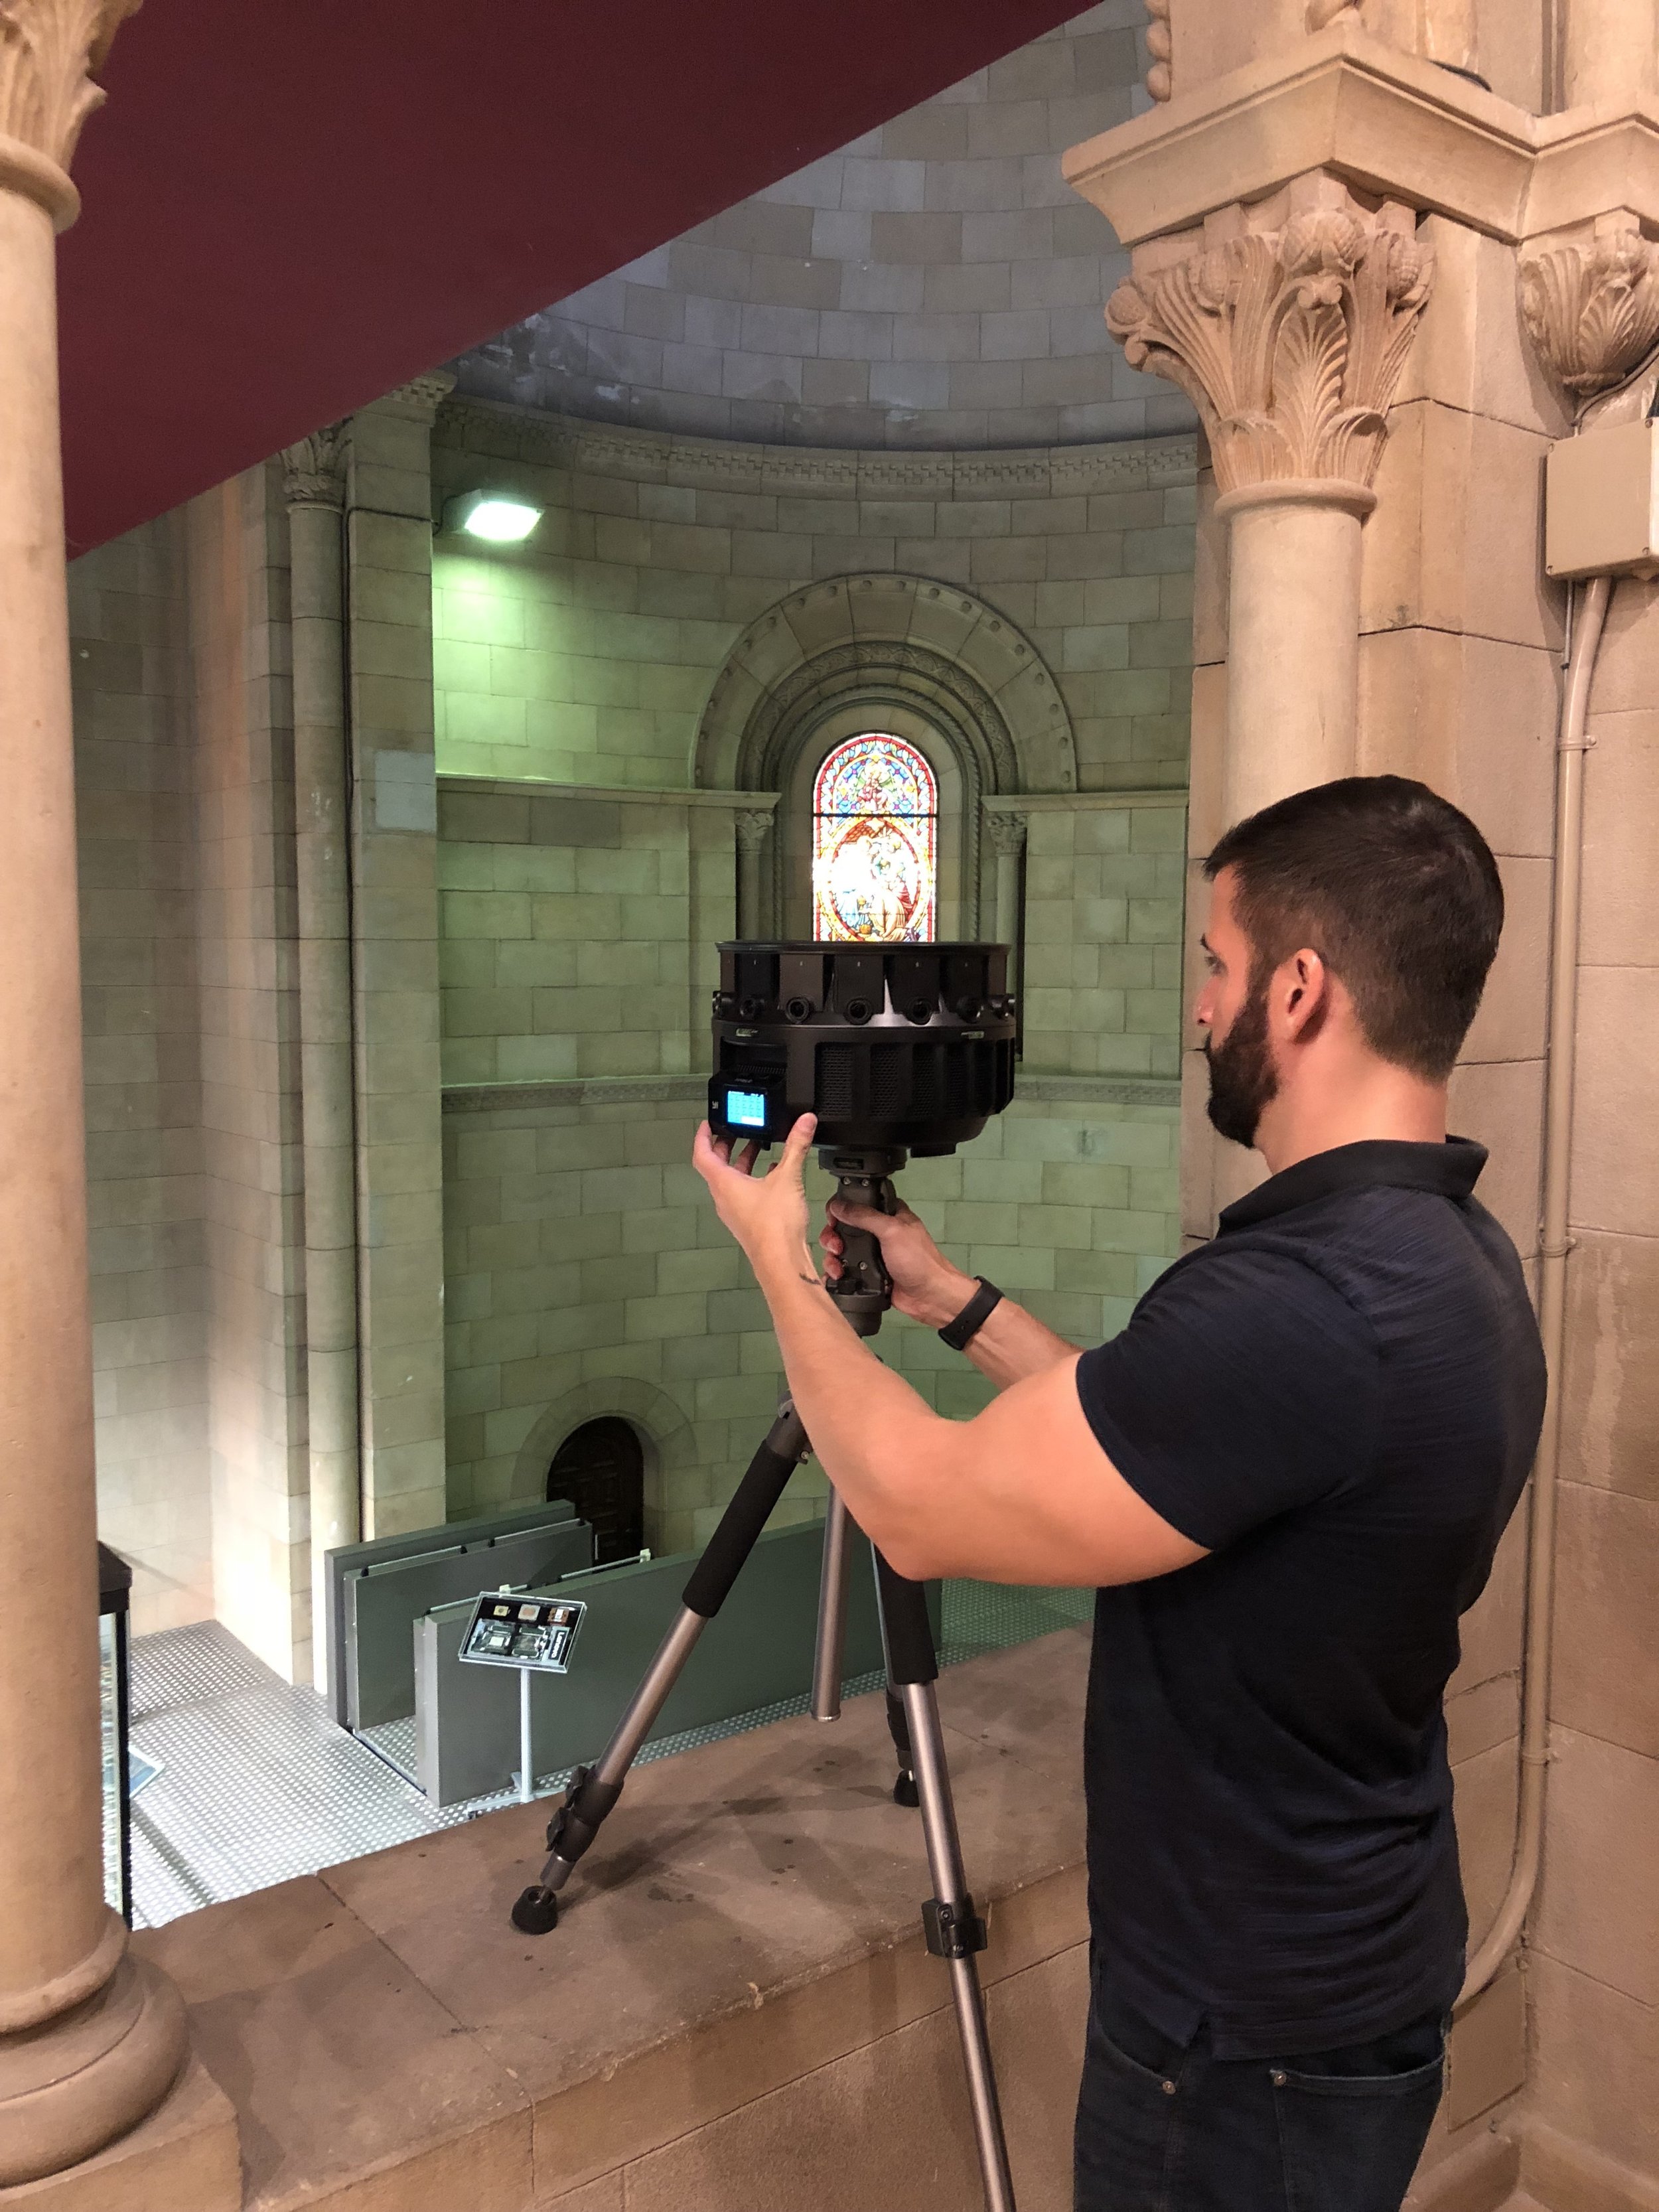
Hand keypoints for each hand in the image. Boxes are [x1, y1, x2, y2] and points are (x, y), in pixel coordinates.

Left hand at [692, 1113, 817, 1271]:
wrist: (781, 1261)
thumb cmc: (775, 1226)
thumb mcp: (788, 1177)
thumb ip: (797, 1146)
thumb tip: (804, 1122)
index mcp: (724, 1184)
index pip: (702, 1154)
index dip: (702, 1136)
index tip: (708, 1124)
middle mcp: (724, 1198)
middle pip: (716, 1167)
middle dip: (726, 1146)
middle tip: (735, 1131)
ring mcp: (735, 1212)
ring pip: (731, 1182)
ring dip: (741, 1163)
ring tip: (757, 1149)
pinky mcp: (747, 1222)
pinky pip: (743, 1195)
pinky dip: (753, 1180)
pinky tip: (773, 1177)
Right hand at [821, 1193, 976, 1329]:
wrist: (929, 1297)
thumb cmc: (918, 1260)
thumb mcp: (892, 1231)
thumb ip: (864, 1216)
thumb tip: (838, 1206)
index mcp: (888, 1215)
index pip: (858, 1203)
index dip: (841, 1209)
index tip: (832, 1219)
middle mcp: (878, 1232)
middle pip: (843, 1228)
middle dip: (833, 1237)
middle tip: (835, 1246)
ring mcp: (871, 1254)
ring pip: (841, 1250)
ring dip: (832, 1257)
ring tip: (837, 1267)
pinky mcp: (867, 1273)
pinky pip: (845, 1270)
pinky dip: (836, 1273)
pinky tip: (835, 1277)